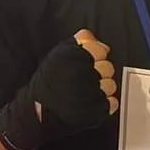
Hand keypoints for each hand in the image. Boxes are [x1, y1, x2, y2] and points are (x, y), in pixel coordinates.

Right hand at [0, 29, 117, 149]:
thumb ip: (79, 43)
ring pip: (110, 85)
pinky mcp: (97, 110)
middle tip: (84, 78)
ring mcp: (92, 93)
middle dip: (98, 72)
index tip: (88, 62)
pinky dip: (104, 103)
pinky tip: (90, 102)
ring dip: (101, 88)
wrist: (37, 112)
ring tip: (85, 91)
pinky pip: (112, 102)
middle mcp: (85, 73)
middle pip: (108, 67)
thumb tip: (93, 37)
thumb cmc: (47, 83)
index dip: (95, 56)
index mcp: (75, 57)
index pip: (101, 50)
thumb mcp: (58, 56)